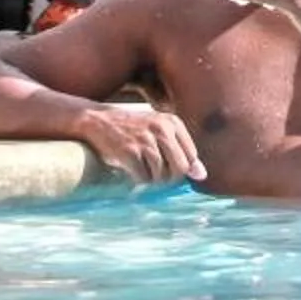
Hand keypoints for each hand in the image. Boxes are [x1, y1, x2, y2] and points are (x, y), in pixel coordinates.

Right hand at [74, 103, 206, 184]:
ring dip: (151, 179)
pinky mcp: (129, 151)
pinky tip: (131, 169)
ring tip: (141, 169)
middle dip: (168, 177)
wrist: (97, 120)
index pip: (191, 157)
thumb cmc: (132, 129)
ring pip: (162, 176)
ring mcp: (145, 139)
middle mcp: (162, 129)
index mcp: (173, 122)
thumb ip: (182, 153)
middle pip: (180, 169)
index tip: (164, 164)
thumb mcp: (159, 133)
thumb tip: (202, 176)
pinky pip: (143, 177)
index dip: (179, 168)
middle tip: (153, 172)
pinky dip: (138, 179)